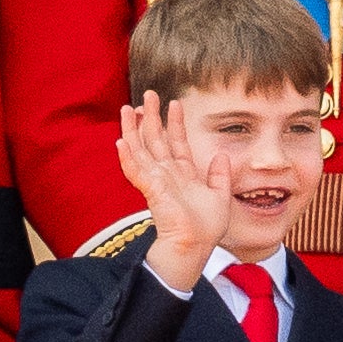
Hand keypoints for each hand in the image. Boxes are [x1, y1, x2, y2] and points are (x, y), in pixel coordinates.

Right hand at [117, 91, 229, 290]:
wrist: (195, 246)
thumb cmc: (205, 228)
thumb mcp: (220, 196)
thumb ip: (220, 176)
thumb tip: (221, 155)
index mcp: (183, 174)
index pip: (177, 142)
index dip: (175, 123)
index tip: (175, 102)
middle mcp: (167, 175)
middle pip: (155, 140)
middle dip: (151, 117)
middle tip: (148, 95)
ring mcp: (157, 181)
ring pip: (141, 150)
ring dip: (133, 129)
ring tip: (127, 108)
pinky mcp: (151, 190)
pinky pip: (136, 170)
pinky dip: (128, 156)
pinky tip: (121, 141)